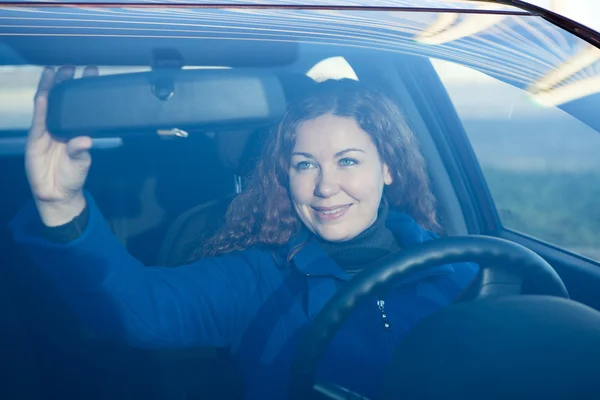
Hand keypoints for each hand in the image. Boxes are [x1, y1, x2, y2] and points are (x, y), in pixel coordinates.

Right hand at [25, 65, 97, 225]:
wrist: (56, 193)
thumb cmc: (72, 175)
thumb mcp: (81, 163)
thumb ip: (80, 151)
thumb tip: (85, 140)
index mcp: (75, 129)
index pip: (80, 106)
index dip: (84, 89)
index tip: (93, 72)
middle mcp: (61, 126)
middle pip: (61, 100)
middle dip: (65, 82)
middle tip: (71, 65)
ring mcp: (47, 131)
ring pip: (47, 105)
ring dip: (50, 88)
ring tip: (53, 71)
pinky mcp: (35, 139)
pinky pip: (38, 122)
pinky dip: (40, 109)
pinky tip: (43, 95)